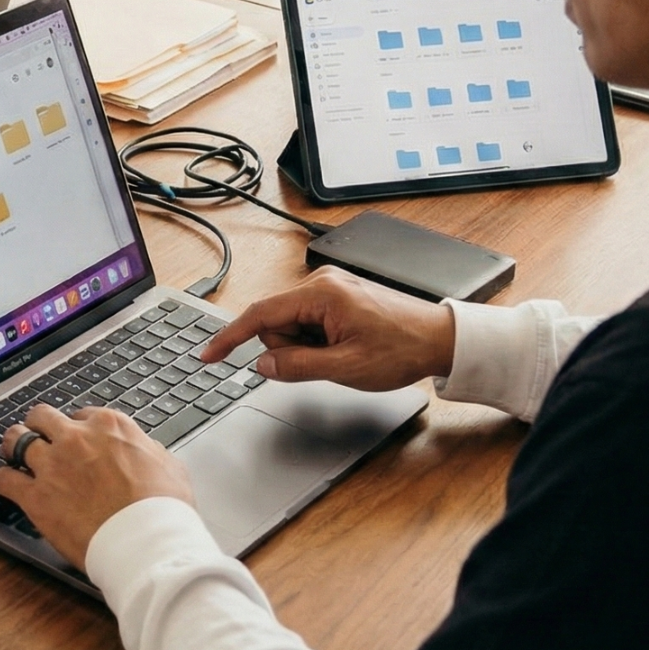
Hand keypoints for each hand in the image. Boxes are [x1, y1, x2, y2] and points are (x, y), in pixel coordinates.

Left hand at [0, 403, 194, 569]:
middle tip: (37, 436)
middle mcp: (76, 438)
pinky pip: (4, 480)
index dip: (76, 428)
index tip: (74, 438)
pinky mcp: (36, 497)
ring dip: (12, 444)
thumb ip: (148, 451)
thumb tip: (144, 450)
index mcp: (109, 426)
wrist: (148, 541)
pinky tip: (1, 484)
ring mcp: (53, 465)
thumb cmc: (164, 508)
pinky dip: (0, 481)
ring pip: (16, 439)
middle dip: (39, 425)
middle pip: (43, 417)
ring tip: (10, 452)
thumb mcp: (169, 465)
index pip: (81, 415)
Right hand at [199, 266, 455, 390]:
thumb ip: (297, 366)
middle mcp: (320, 281)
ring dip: (308, 347)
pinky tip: (346, 346)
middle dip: (292, 349)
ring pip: (292, 325)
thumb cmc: (402, 349)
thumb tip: (263, 364)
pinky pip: (308, 322)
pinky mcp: (337, 295)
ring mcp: (329, 287)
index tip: (208, 355)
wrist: (440, 338)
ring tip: (345, 353)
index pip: (260, 316)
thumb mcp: (346, 368)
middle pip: (276, 323)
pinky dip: (318, 340)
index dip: (230, 338)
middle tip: (329, 361)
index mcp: (320, 293)